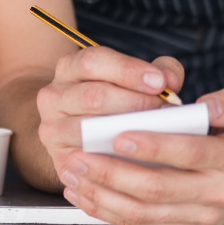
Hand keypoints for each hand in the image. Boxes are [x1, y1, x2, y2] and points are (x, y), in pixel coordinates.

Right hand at [35, 45, 185, 187]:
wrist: (77, 133)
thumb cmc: (116, 102)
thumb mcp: (135, 79)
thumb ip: (159, 72)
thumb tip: (171, 81)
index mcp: (70, 67)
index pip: (93, 61)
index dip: (128, 71)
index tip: (159, 83)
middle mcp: (54, 95)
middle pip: (93, 96)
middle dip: (134, 104)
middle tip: (164, 112)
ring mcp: (52, 129)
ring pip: (85, 129)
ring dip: (123, 133)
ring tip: (154, 135)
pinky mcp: (58, 159)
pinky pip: (84, 162)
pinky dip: (110, 161)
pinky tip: (136, 161)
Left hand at [54, 84, 223, 224]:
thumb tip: (206, 105)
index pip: (192, 153)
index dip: (155, 147)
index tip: (121, 135)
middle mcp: (220, 193)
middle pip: (159, 188)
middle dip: (114, 172)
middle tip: (81, 156)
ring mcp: (200, 215)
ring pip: (145, 211)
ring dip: (103, 194)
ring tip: (74, 173)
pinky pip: (141, 223)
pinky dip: (108, 211)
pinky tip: (84, 194)